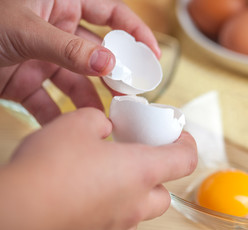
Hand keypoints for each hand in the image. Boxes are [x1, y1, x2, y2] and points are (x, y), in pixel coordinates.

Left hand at [0, 0, 160, 124]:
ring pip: (78, 81)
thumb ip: (69, 48)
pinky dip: (58, 116)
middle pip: (99, 53)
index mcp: (61, 3)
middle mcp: (57, 31)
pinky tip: (70, 129)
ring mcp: (44, 58)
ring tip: (108, 118)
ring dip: (91, 100)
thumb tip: (109, 63)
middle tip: (132, 93)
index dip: (135, 32)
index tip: (152, 55)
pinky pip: (49, 100)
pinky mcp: (27, 81)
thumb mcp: (25, 29)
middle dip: (117, 74)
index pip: (111, 14)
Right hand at [0, 108, 196, 229]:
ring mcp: (117, 225)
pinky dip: (112, 206)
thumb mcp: (77, 123)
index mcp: (142, 171)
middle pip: (165, 193)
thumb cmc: (50, 168)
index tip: (177, 136)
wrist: (17, 211)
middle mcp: (136, 203)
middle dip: (158, 174)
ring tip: (110, 174)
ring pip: (141, 210)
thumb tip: (104, 127)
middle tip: (139, 157)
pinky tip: (89, 193)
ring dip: (135, 192)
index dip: (187, 144)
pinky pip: (116, 221)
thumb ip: (99, 120)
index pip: (186, 159)